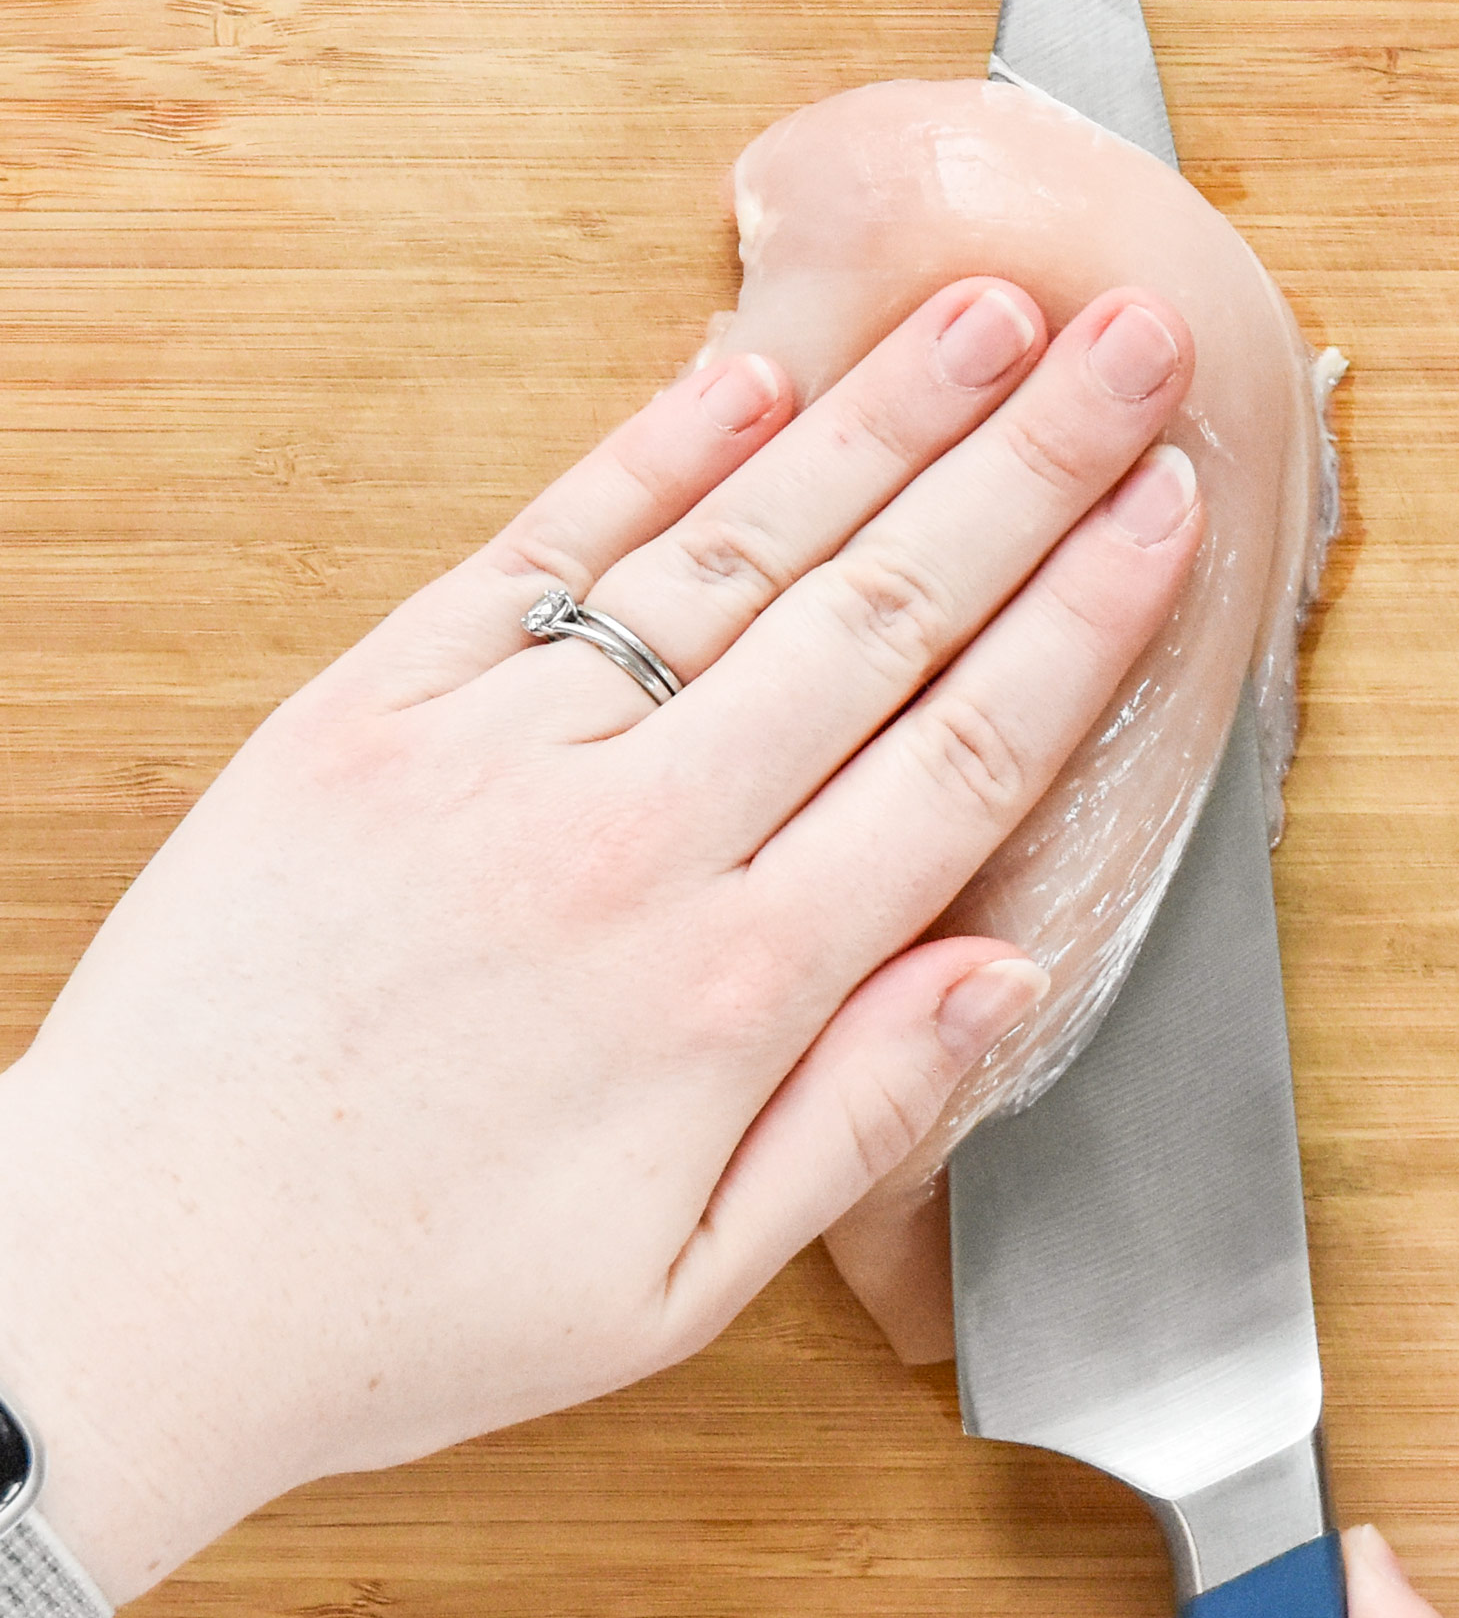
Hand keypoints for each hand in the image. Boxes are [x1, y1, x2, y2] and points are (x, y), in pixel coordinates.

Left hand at [0, 278, 1201, 1605]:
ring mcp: (493, 756)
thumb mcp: (677, 1288)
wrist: (128, 1275)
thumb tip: (1009, 970)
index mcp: (731, 989)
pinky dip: (648, 453)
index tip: (1170, 512)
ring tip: (989, 316)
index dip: (1086, 617)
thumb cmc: (409, 1301)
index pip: (963, 754)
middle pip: (878, 615)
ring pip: (731, 554)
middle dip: (1031, 468)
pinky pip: (540, 552)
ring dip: (876, 421)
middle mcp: (630, 842)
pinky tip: (748, 368)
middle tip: (1134, 347)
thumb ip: (862, 1117)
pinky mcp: (367, 709)